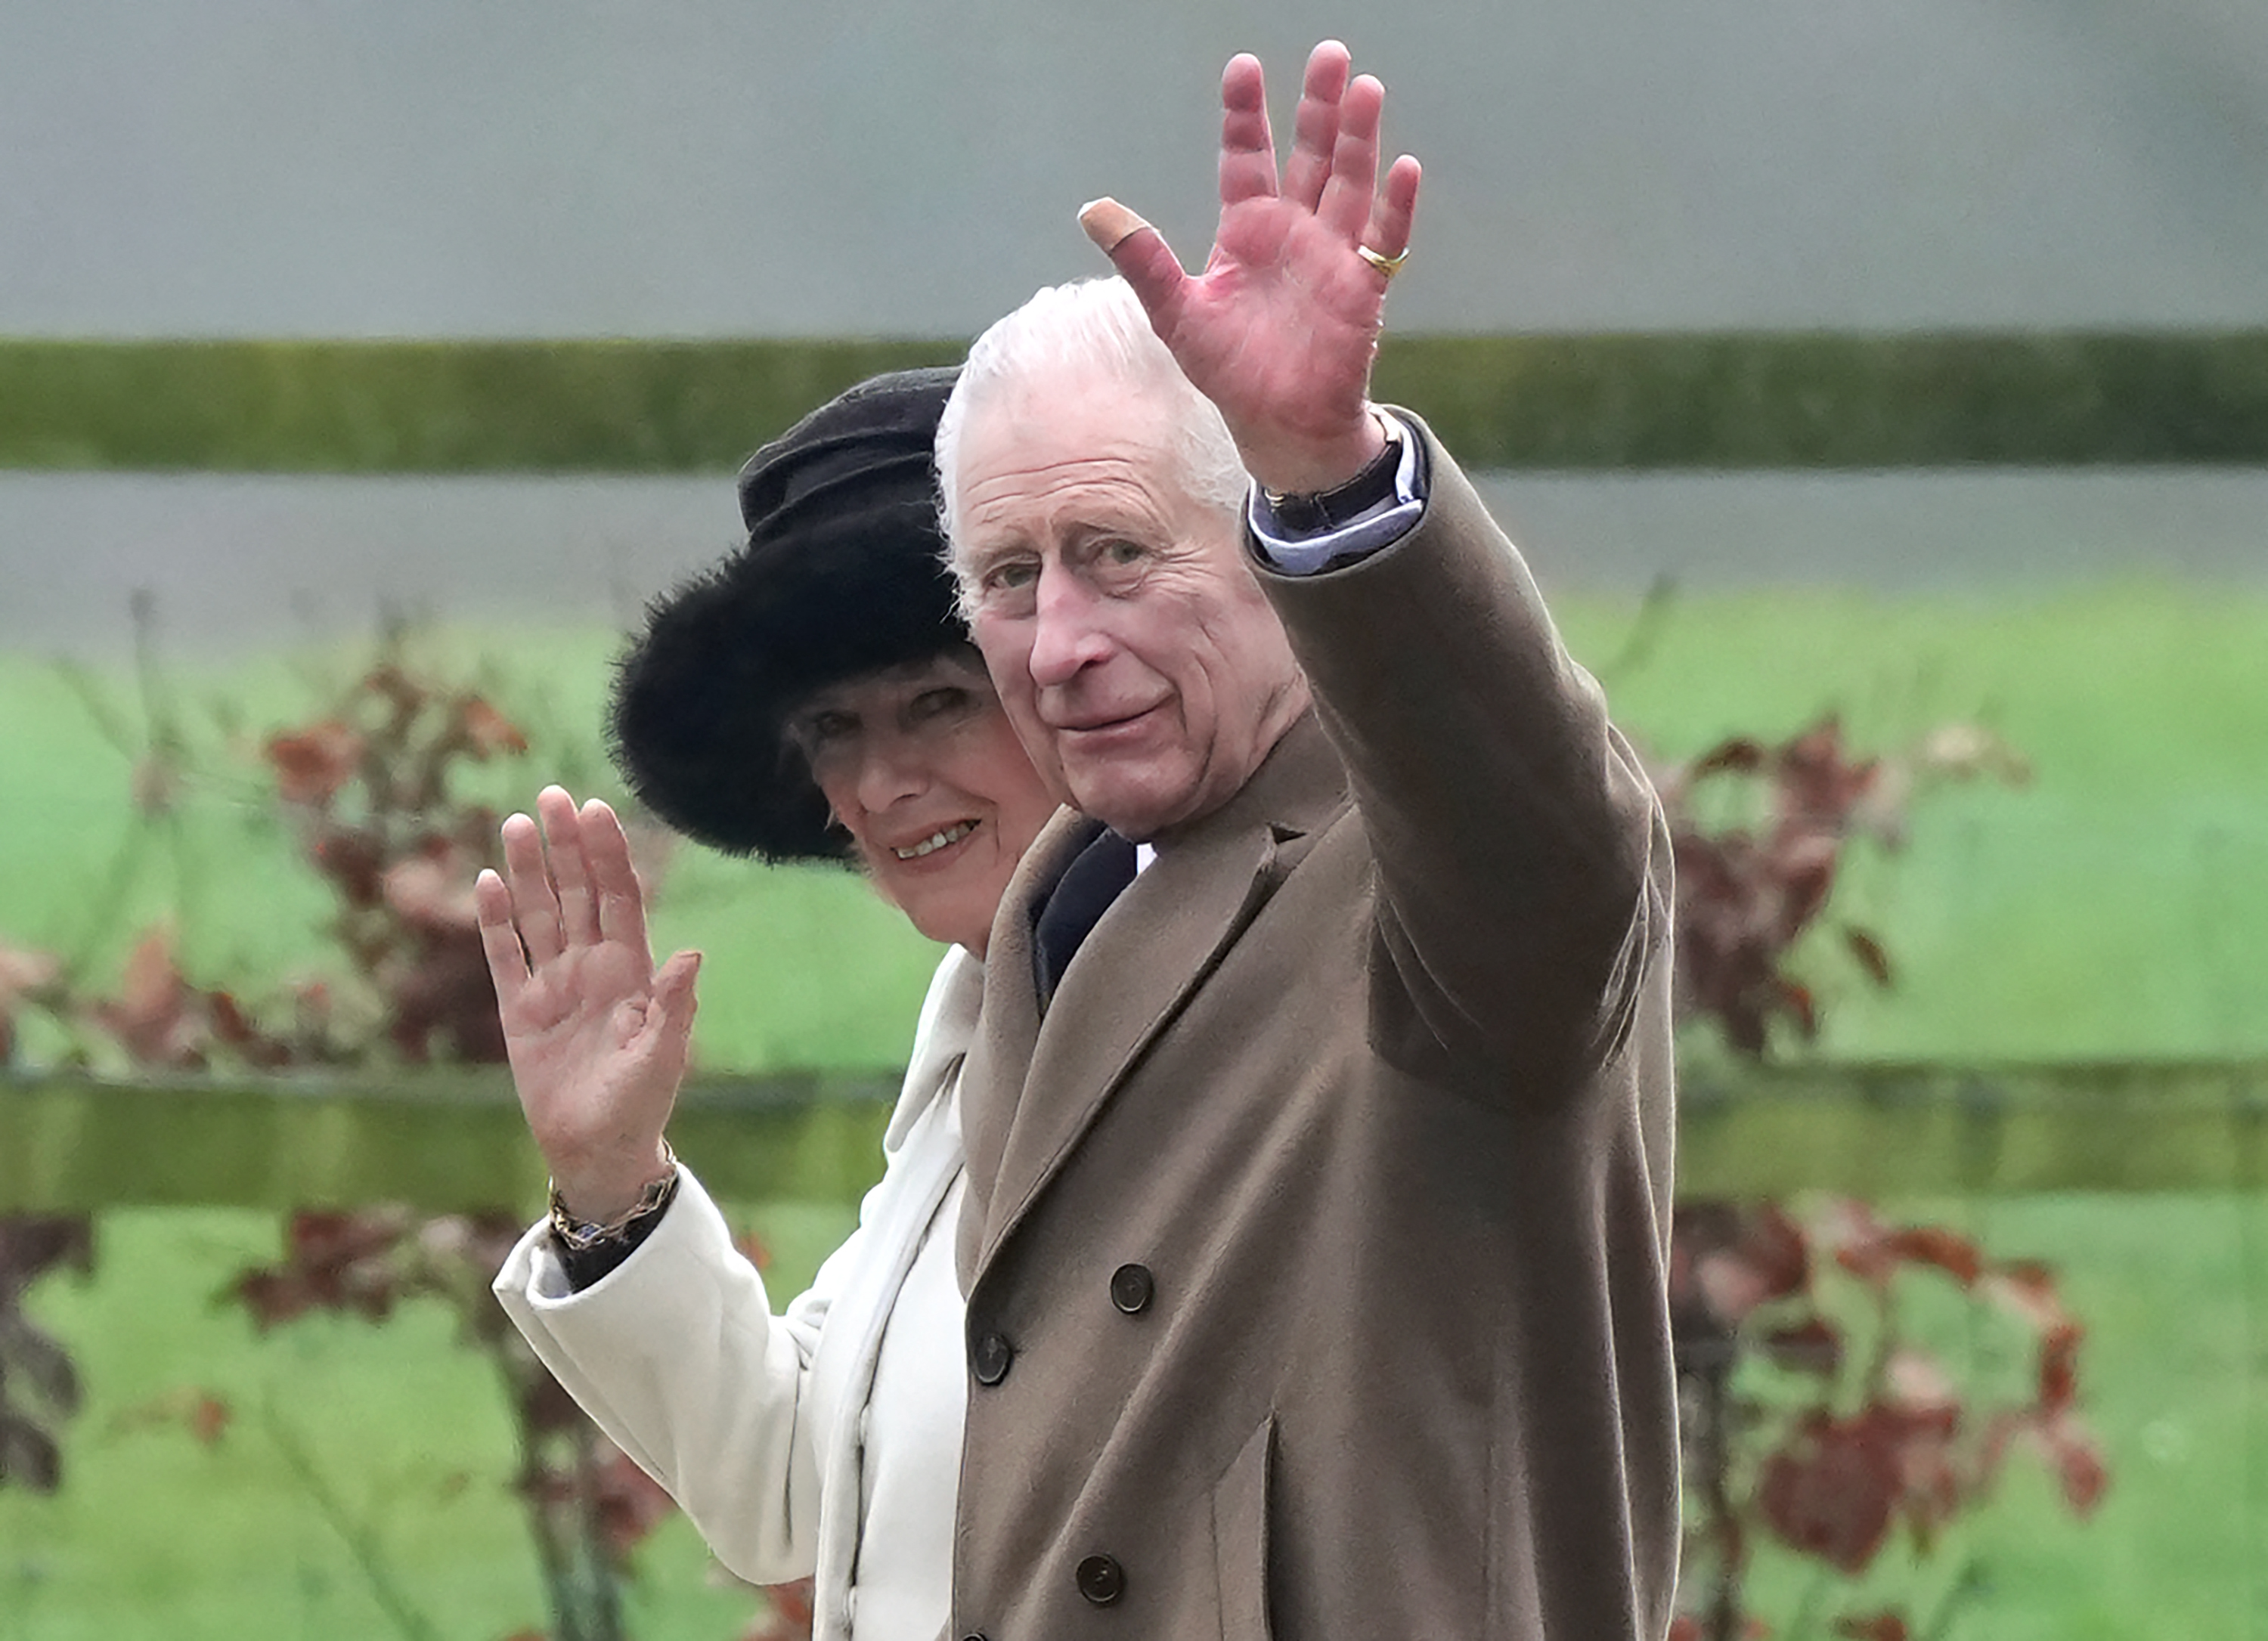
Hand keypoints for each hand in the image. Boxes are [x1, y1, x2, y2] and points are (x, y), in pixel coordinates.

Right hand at [475, 785, 699, 1222]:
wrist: (598, 1151)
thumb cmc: (640, 1105)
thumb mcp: (662, 1056)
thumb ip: (674, 1006)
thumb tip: (692, 953)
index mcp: (631, 972)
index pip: (618, 899)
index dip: (608, 855)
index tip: (596, 810)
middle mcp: (592, 968)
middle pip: (577, 893)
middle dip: (566, 846)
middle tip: (551, 796)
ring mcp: (554, 986)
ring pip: (539, 915)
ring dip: (528, 871)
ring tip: (515, 823)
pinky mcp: (520, 1012)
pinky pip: (505, 957)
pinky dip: (495, 922)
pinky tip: (487, 882)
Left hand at [1081, 40, 1420, 494]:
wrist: (1278, 426)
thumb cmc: (1229, 371)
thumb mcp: (1176, 313)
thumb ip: (1142, 260)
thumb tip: (1091, 210)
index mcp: (1247, 230)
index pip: (1246, 158)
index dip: (1245, 115)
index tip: (1243, 67)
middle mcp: (1293, 232)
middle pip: (1309, 155)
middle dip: (1318, 107)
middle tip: (1330, 53)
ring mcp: (1332, 256)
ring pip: (1349, 183)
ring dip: (1359, 139)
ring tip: (1364, 89)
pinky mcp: (1362, 289)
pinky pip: (1383, 240)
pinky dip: (1396, 206)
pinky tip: (1403, 167)